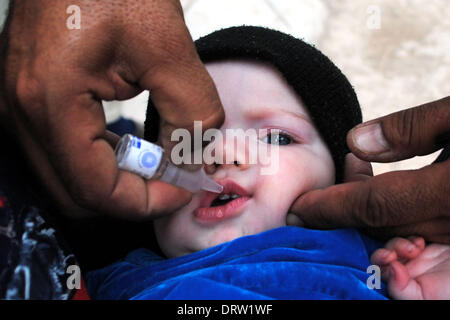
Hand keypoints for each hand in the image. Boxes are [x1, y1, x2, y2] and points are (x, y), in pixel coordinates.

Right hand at [0, 0, 223, 219]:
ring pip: (69, 176)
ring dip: (118, 178)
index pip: (95, 189)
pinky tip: (134, 143)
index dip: (145, 202)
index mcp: (51, 101)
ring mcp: (18, 106)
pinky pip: (64, 151)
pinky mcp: (30, 99)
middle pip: (77, 193)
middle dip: (131, 195)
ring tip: (160, 159)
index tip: (182, 191)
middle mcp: (22, 111)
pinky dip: (103, 158)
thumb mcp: (170, 51)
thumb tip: (196, 162)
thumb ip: (193, 115)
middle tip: (173, 179)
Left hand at [289, 96, 449, 242]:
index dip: (329, 207)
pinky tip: (393, 195)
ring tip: (356, 176)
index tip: (297, 209)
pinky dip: (402, 226)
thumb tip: (355, 142)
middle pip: (383, 228)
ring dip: (372, 220)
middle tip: (316, 196)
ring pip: (403, 240)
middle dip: (343, 215)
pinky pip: (428, 243)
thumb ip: (412, 128)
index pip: (373, 206)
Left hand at [371, 237, 449, 298]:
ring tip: (414, 249)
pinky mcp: (426, 249)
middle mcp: (405, 276)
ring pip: (393, 248)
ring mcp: (415, 262)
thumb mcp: (427, 298)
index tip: (390, 260)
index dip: (379, 267)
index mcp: (402, 288)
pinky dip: (411, 239)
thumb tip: (390, 270)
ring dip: (398, 245)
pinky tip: (421, 244)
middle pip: (381, 261)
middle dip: (383, 254)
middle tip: (393, 254)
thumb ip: (402, 290)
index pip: (379, 276)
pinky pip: (409, 239)